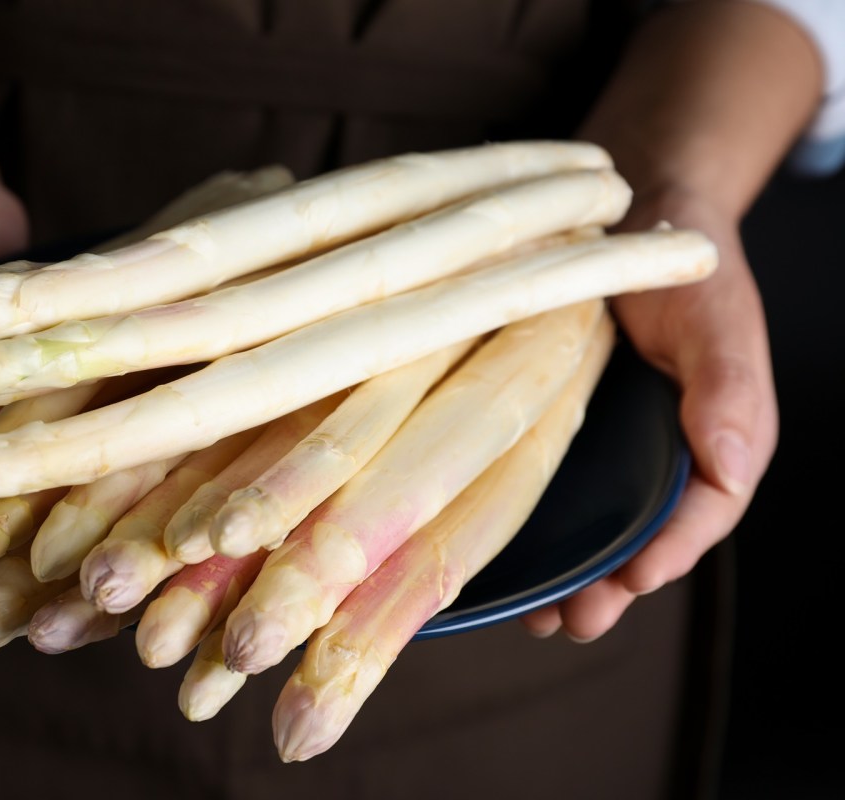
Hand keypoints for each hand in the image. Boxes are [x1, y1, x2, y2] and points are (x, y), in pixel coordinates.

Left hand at [521, 189, 777, 640]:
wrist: (624, 218)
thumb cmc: (681, 268)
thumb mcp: (714, 317)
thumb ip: (728, 388)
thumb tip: (732, 468)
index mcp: (715, 438)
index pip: (702, 513)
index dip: (669, 552)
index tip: (631, 581)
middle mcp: (658, 454)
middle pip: (639, 538)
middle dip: (607, 588)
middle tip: (572, 623)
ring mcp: (604, 447)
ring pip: (588, 526)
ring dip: (562, 576)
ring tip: (533, 616)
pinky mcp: (555, 429)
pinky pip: (542, 487)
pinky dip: (524, 526)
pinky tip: (494, 553)